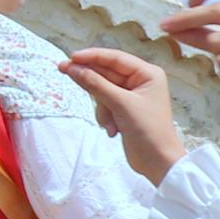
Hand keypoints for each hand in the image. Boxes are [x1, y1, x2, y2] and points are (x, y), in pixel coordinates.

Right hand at [64, 47, 191, 182]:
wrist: (157, 162)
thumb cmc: (148, 131)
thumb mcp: (120, 104)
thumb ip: (95, 84)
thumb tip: (73, 68)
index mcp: (147, 74)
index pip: (115, 58)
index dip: (92, 56)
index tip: (71, 57)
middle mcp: (140, 81)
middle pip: (106, 72)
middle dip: (91, 81)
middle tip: (62, 70)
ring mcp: (131, 96)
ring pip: (102, 90)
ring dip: (102, 108)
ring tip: (110, 124)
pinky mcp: (124, 110)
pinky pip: (104, 104)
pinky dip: (105, 116)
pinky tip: (114, 130)